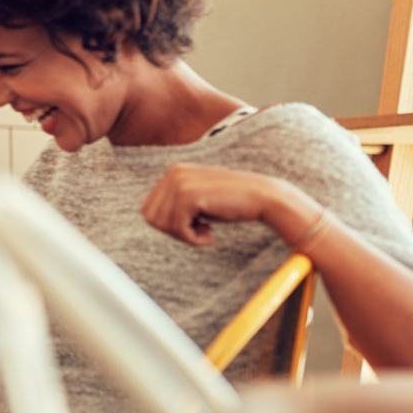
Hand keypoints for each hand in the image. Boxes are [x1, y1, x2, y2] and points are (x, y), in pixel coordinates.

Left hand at [141, 164, 315, 248]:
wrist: (264, 199)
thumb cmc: (232, 205)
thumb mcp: (198, 200)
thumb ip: (174, 203)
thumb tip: (148, 217)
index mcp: (173, 172)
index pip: (149, 210)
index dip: (170, 225)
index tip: (194, 224)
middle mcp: (173, 173)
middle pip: (151, 218)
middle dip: (174, 231)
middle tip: (201, 230)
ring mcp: (180, 183)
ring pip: (162, 224)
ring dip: (185, 235)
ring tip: (207, 230)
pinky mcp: (190, 196)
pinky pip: (178, 229)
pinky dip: (193, 239)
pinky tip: (211, 234)